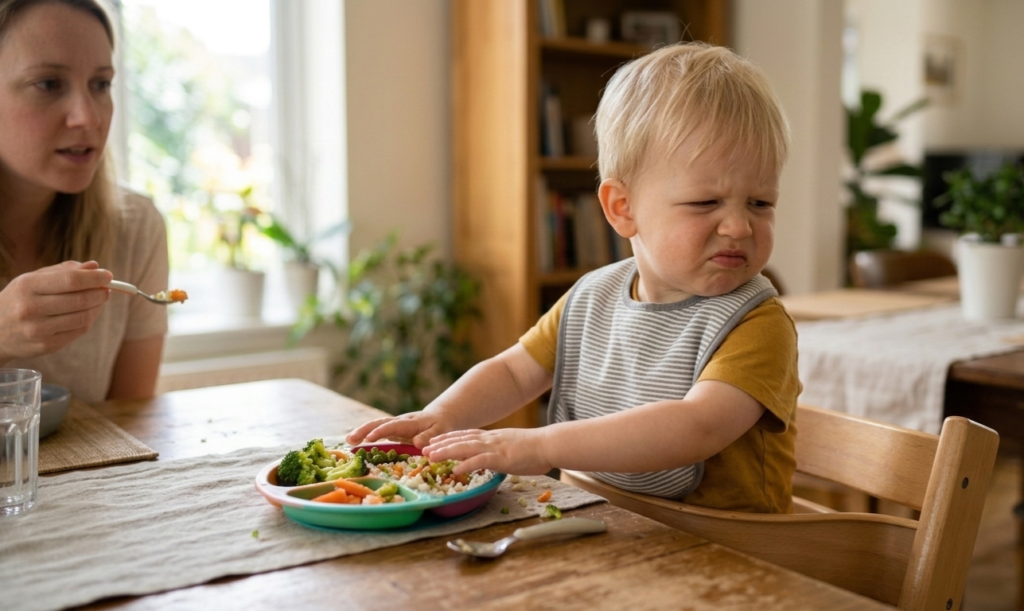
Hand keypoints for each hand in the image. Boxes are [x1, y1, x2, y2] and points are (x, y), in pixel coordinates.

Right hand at [0, 261, 111, 362]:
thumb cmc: (19, 299)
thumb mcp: (33, 279)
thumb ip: (64, 271)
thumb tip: (94, 266)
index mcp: (27, 286)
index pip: (70, 280)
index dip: (94, 278)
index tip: (108, 275)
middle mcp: (30, 309)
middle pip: (79, 300)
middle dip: (99, 293)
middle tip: (106, 289)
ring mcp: (38, 330)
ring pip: (83, 317)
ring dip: (97, 307)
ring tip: (99, 300)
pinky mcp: (46, 346)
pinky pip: (78, 331)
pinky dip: (89, 320)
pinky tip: (88, 313)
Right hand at [345, 410, 454, 448]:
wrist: (439, 418)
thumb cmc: (441, 425)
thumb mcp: (440, 430)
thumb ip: (430, 437)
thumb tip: (417, 443)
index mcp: (410, 422)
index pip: (393, 426)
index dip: (381, 431)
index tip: (370, 437)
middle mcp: (399, 422)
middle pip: (379, 423)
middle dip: (364, 430)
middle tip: (350, 439)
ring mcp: (394, 426)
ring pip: (375, 426)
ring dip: (362, 432)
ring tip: (348, 441)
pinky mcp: (392, 432)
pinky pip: (377, 433)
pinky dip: (365, 436)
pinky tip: (354, 444)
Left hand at [423, 428, 551, 475]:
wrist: (549, 444)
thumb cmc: (534, 449)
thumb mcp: (511, 446)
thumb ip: (498, 450)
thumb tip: (491, 457)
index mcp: (492, 437)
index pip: (465, 435)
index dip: (448, 438)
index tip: (434, 441)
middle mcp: (490, 439)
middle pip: (460, 439)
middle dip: (441, 444)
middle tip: (423, 448)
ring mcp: (494, 447)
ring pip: (465, 448)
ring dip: (446, 452)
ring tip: (431, 457)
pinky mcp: (501, 458)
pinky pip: (480, 461)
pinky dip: (466, 465)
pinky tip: (454, 470)